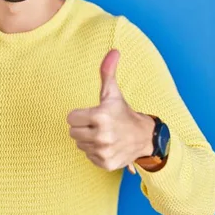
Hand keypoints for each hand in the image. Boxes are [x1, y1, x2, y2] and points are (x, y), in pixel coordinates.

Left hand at [67, 50, 153, 173]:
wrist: (143, 137)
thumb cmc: (123, 112)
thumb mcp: (113, 92)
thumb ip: (107, 71)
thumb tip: (114, 51)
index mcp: (100, 116)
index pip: (70, 118)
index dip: (80, 115)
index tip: (92, 114)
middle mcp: (102, 136)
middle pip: (72, 132)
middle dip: (82, 127)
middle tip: (97, 124)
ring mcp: (104, 151)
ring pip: (79, 144)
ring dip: (88, 140)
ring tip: (103, 134)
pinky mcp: (106, 164)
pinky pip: (88, 156)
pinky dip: (95, 152)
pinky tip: (106, 145)